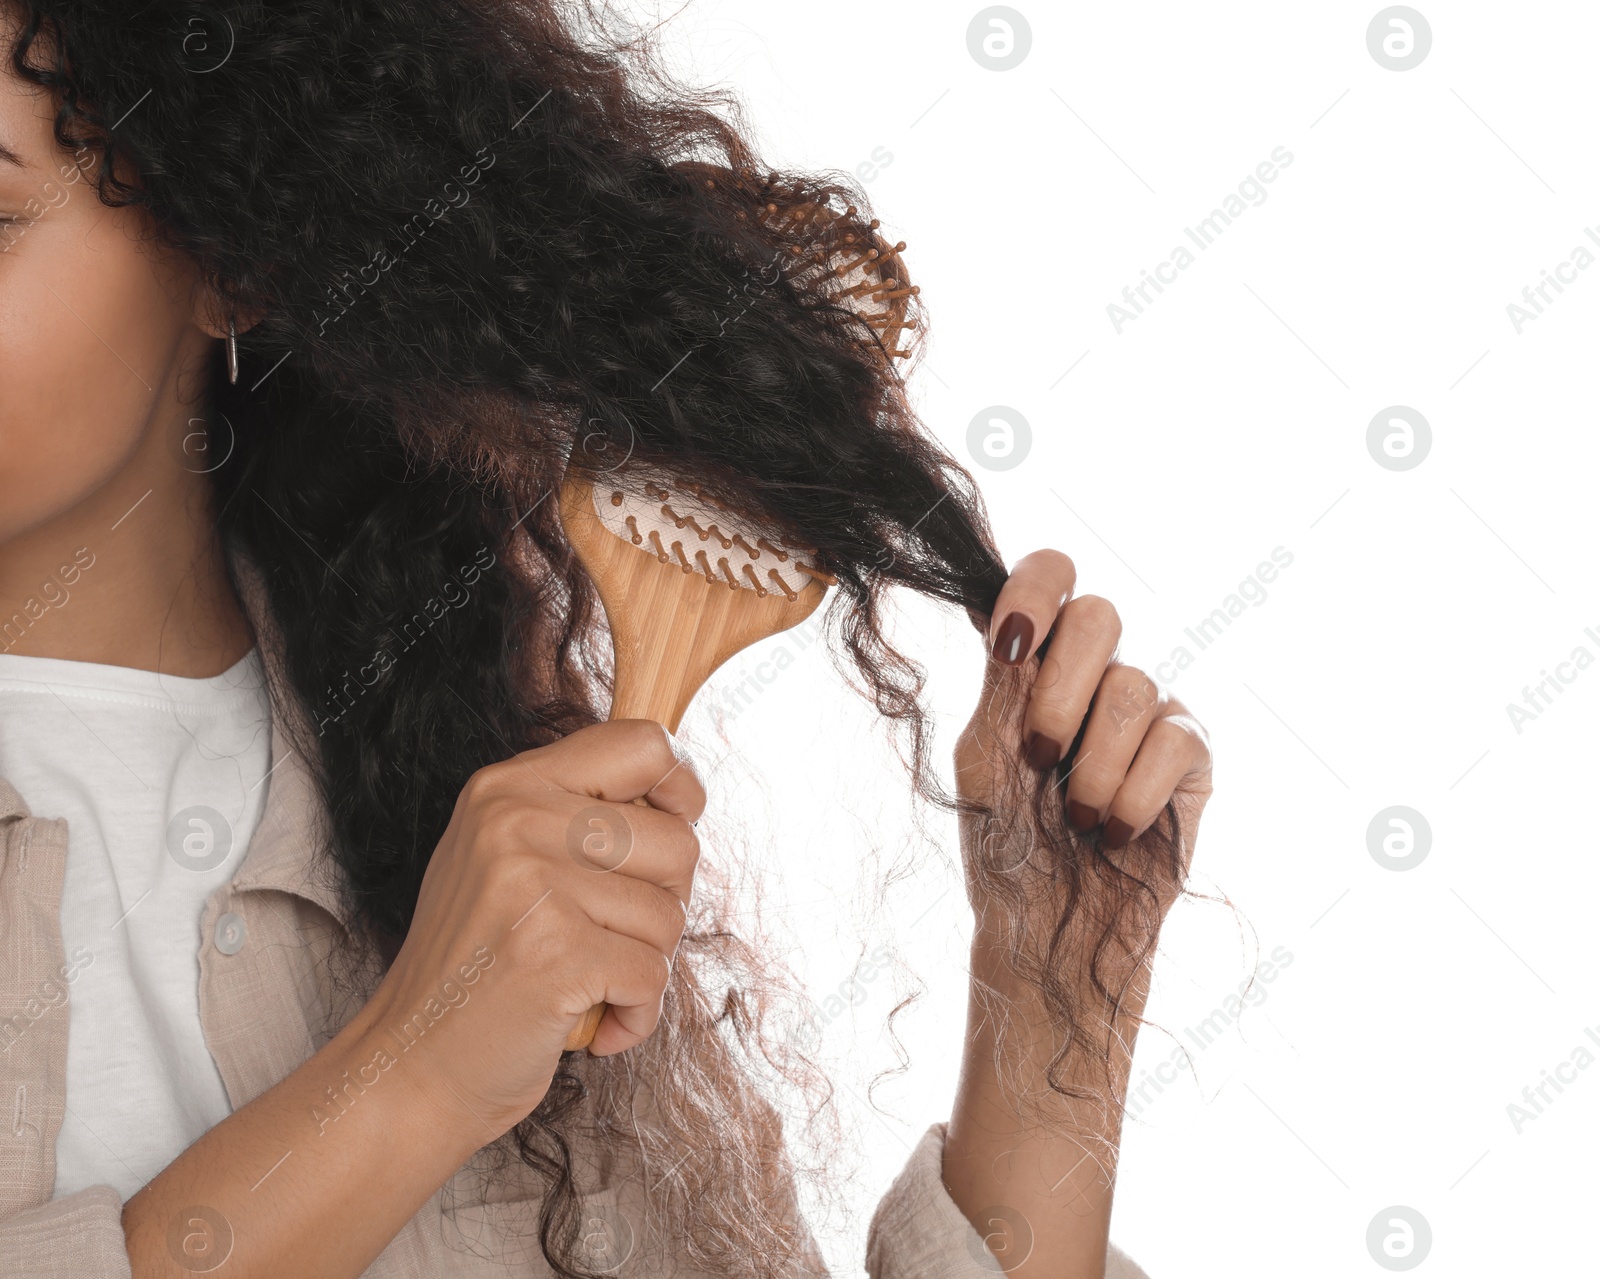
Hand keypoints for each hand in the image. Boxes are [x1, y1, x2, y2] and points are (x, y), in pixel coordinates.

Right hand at [364, 719, 703, 1139]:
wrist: (410, 1067)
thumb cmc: (479, 969)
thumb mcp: (506, 860)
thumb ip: (577, 818)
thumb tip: (682, 799)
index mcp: (508, 787)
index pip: (644, 744)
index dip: (682, 789)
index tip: (674, 828)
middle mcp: (515, 821)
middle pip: (677, 840)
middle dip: (666, 903)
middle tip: (609, 936)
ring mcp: (532, 885)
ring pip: (671, 915)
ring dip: (645, 965)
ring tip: (586, 979)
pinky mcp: (554, 954)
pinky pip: (653, 975)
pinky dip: (636, 1013)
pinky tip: (592, 1019)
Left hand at [955, 549, 1211, 943]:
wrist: (1047, 931)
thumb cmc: (1005, 845)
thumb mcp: (983, 757)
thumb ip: (1002, 684)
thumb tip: (1012, 613)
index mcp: (1034, 662)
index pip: (1049, 575)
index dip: (1034, 588)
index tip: (1010, 645)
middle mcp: (1094, 674)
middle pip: (1101, 613)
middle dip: (1062, 687)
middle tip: (1039, 755)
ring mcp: (1149, 711)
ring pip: (1135, 686)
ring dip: (1091, 765)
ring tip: (1072, 816)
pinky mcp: (1191, 757)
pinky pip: (1175, 741)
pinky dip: (1131, 795)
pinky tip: (1111, 833)